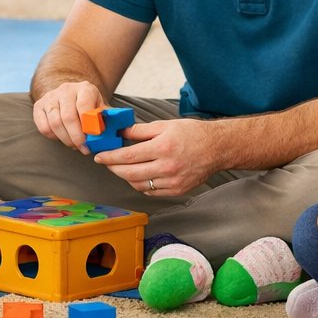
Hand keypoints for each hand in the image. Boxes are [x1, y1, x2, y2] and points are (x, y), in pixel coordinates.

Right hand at [31, 81, 104, 148]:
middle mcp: (66, 90)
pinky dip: (53, 137)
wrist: (70, 94)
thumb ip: (111, 120)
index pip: (84, 106)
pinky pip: (43, 126)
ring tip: (75, 145)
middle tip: (84, 149)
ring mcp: (51, 97)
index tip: (93, 138)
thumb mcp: (102, 108)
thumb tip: (124, 133)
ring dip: (66, 139)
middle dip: (77, 137)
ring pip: (55, 123)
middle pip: (68, 117)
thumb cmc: (89, 106)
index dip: (88, 125)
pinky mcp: (39, 105)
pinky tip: (62, 138)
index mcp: (85, 88)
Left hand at [96, 118, 218, 197]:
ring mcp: (173, 181)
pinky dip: (142, 185)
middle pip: (130, 173)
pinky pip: (152, 192)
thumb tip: (120, 132)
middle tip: (107, 163)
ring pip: (140, 185)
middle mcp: (167, 167)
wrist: (217, 148)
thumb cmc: (192, 133)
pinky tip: (139, 176)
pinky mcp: (178, 190)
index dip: (110, 158)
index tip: (100, 157)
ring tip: (122, 168)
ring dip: (127, 178)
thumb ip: (140, 131)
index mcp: (162, 147)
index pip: (128, 156)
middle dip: (114, 169)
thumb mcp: (165, 125)